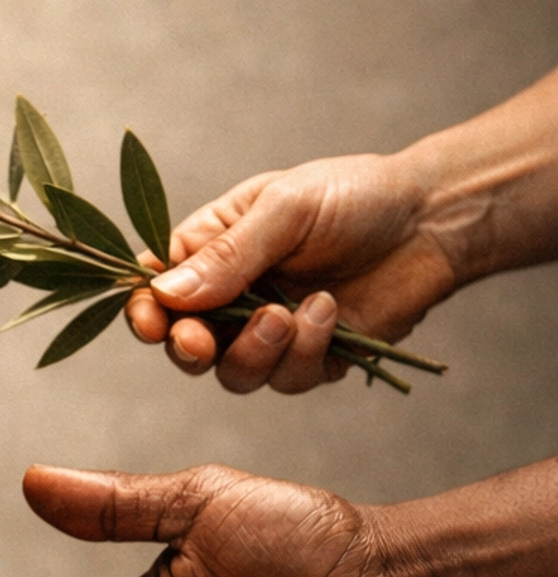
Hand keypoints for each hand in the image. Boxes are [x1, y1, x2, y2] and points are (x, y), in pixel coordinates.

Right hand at [123, 151, 455, 393]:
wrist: (431, 221)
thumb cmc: (354, 196)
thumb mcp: (285, 209)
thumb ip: (228, 255)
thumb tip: (165, 293)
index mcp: (212, 249)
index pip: (157, 289)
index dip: (146, 312)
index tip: (150, 323)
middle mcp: (233, 297)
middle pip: (184, 345)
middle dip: (188, 348)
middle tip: (200, 342)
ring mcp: (270, 334)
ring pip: (232, 373)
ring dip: (253, 351)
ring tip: (286, 313)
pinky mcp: (310, 361)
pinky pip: (286, 380)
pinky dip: (304, 351)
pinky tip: (330, 312)